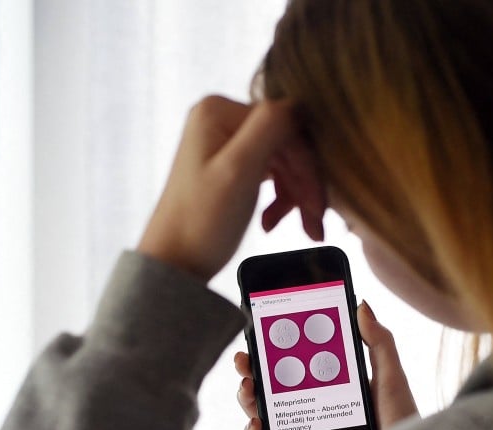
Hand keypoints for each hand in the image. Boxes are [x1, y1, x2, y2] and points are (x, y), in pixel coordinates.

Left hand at [137, 95, 325, 280]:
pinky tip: (273, 222)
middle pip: (285, 145)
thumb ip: (270, 127)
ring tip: (305, 229)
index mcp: (219, 110)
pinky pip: (270, 173)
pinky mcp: (229, 164)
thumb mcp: (239, 169)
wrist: (174, 262)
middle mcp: (220, 118)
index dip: (306, 165)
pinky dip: (279, 199)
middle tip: (316, 226)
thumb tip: (299, 103)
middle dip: (303, 186)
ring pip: (282, 162)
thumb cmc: (202, 221)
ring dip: (296, 196)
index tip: (318, 207)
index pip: (286, 126)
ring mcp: (224, 141)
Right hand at [234, 301, 418, 429]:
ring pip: (267, 415)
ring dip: (249, 399)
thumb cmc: (403, 425)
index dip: (275, 350)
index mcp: (334, 389)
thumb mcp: (391, 378)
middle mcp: (316, 413)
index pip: (297, 364)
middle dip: (253, 371)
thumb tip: (361, 305)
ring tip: (248, 388)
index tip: (260, 332)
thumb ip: (379, 342)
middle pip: (274, 388)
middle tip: (244, 359)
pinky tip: (255, 425)